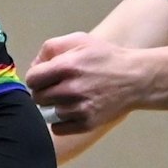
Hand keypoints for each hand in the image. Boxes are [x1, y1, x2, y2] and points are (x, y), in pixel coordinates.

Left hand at [25, 32, 145, 133]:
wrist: (136, 79)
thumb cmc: (105, 57)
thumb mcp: (79, 40)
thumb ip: (51, 48)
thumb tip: (34, 66)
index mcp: (67, 66)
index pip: (32, 79)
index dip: (36, 77)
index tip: (44, 77)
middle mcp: (71, 89)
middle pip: (38, 97)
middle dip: (44, 91)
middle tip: (56, 87)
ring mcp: (79, 109)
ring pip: (48, 113)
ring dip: (54, 106)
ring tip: (68, 98)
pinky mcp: (87, 123)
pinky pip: (58, 128)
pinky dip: (61, 121)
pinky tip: (72, 110)